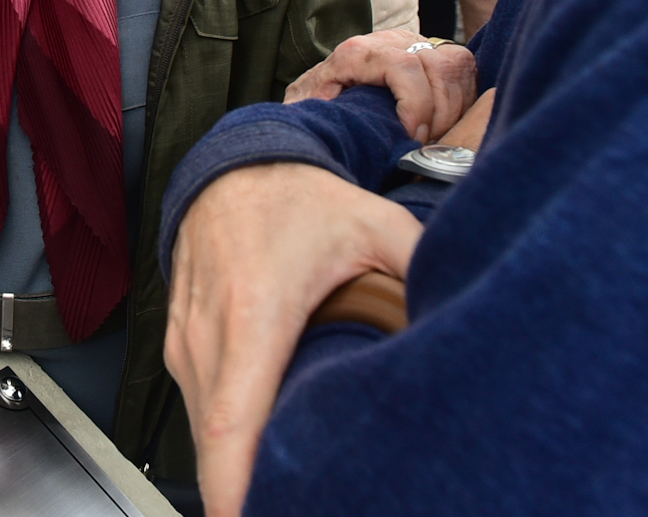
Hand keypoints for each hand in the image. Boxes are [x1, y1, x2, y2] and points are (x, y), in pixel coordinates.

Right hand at [166, 163, 423, 516]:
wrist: (234, 165)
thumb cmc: (300, 200)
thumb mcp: (376, 225)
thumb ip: (423, 268)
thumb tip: (468, 319)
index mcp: (256, 313)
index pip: (229, 423)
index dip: (233, 489)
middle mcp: (210, 333)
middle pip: (214, 445)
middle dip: (248, 493)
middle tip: (298, 507)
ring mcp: (187, 341)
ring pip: (204, 431)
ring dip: (237, 467)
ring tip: (289, 486)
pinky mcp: (179, 346)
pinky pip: (199, 407)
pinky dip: (226, 437)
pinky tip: (265, 445)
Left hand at [284, 29, 478, 141]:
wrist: (322, 91)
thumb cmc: (316, 106)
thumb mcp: (307, 110)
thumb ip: (317, 112)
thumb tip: (333, 119)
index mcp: (356, 53)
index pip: (403, 66)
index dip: (416, 105)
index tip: (412, 137)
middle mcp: (388, 40)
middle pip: (437, 67)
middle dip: (439, 114)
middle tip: (425, 144)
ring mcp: (413, 42)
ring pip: (455, 66)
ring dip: (453, 109)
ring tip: (433, 136)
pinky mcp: (431, 50)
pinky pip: (463, 69)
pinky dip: (461, 100)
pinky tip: (445, 124)